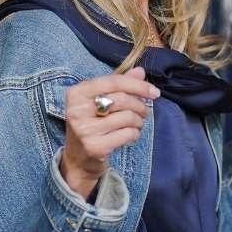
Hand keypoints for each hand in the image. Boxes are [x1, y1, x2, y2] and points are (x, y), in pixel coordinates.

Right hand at [60, 66, 157, 198]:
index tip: (154, 92)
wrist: (78, 159)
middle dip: (140, 105)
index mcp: (77, 93)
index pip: (114, 81)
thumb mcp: (100, 101)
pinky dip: (134, 134)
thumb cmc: (92, 124)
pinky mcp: (95, 147)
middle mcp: (77, 110)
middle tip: (145, 112)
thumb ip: (119, 85)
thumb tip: (140, 72)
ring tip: (136, 124)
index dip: (137, 85)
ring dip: (138, 121)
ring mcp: (85, 130)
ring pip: (127, 117)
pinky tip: (130, 135)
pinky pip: (127, 134)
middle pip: (122, 99)